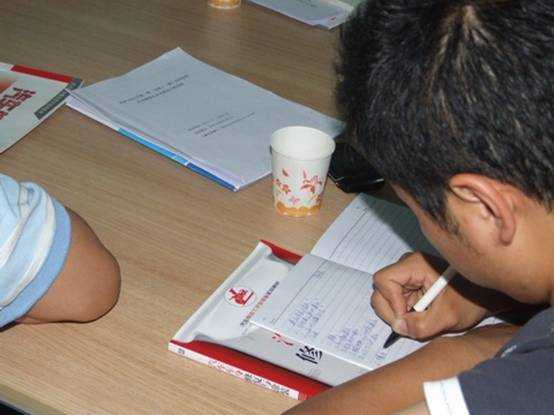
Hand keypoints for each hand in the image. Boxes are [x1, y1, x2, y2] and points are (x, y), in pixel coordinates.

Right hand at [371, 252, 491, 339]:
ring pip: (385, 296)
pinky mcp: (409, 285)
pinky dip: (403, 313)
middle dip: (392, 311)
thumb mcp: (448, 317)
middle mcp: (407, 266)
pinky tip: (421, 315)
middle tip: (410, 324)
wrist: (485, 298)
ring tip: (420, 319)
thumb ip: (421, 325)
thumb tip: (397, 327)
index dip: (390, 301)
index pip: (383, 279)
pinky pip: (394, 300)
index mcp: (415, 264)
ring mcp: (407, 275)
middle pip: (381, 289)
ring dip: (398, 313)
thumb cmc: (471, 301)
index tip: (406, 316)